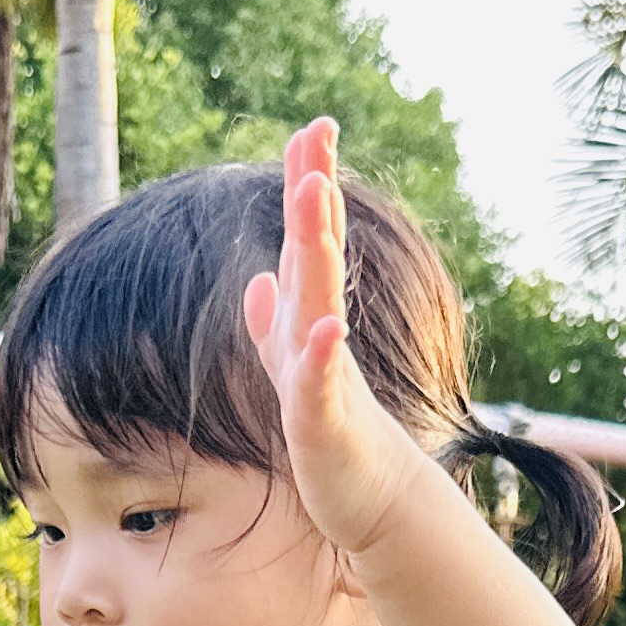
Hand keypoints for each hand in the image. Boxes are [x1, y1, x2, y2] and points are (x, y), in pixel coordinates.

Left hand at [241, 119, 429, 558]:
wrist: (372, 499)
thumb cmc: (337, 435)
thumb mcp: (294, 370)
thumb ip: (273, 324)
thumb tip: (254, 281)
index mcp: (310, 318)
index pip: (309, 241)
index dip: (309, 183)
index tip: (312, 126)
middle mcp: (322, 332)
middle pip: (318, 251)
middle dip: (315, 192)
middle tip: (317, 133)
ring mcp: (326, 372)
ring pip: (318, 298)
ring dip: (317, 246)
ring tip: (313, 194)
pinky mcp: (325, 419)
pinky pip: (321, 379)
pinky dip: (322, 350)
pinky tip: (325, 323)